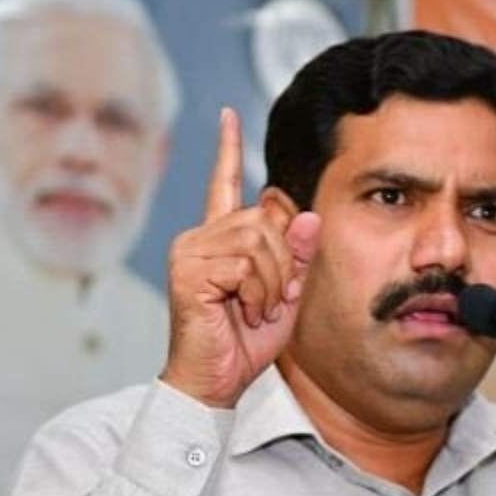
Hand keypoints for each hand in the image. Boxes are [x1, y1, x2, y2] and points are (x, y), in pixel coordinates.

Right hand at [162, 108, 319, 406]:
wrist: (215, 382)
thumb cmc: (245, 342)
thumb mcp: (286, 295)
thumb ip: (298, 257)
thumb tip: (308, 214)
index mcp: (219, 240)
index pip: (225, 183)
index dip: (227, 148)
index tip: (227, 114)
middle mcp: (199, 238)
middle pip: (263, 219)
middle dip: (284, 262)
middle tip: (272, 300)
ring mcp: (189, 252)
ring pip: (258, 239)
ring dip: (273, 280)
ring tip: (257, 308)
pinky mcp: (187, 270)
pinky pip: (246, 263)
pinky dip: (259, 291)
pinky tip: (245, 310)